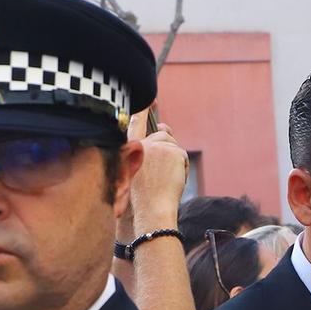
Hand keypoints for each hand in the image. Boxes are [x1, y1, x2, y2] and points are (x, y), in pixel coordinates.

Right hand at [125, 113, 188, 235]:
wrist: (150, 210)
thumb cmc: (142, 200)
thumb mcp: (135, 175)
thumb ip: (145, 156)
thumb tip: (160, 134)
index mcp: (128, 149)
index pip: (135, 124)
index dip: (144, 111)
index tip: (151, 100)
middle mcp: (141, 143)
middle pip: (163, 135)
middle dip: (169, 147)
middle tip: (169, 168)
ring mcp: (156, 145)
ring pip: (174, 145)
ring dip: (175, 161)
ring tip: (167, 180)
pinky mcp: (170, 150)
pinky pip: (182, 155)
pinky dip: (182, 168)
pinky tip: (174, 180)